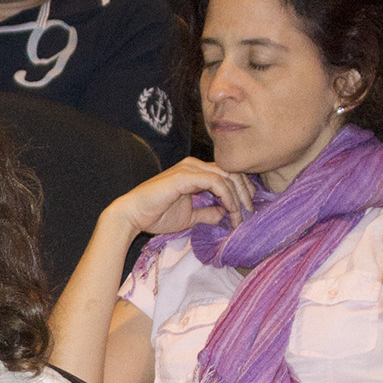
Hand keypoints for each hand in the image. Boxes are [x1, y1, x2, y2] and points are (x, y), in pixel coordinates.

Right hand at [99, 156, 252, 243]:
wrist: (132, 215)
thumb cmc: (155, 215)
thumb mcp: (189, 217)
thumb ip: (207, 213)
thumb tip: (224, 214)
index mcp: (195, 172)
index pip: (227, 174)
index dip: (242, 191)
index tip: (246, 211)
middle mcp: (194, 166)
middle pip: (232, 172)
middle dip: (245, 193)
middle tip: (249, 213)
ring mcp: (189, 168)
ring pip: (227, 175)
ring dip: (238, 196)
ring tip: (241, 215)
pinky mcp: (185, 176)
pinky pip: (215, 182)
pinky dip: (227, 196)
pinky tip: (230, 210)